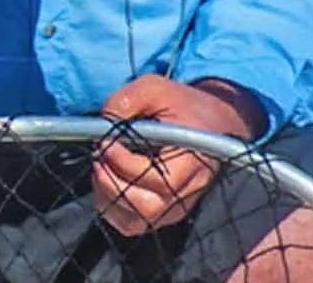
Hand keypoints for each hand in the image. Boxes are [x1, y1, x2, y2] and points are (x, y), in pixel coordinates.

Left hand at [94, 75, 265, 234]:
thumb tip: (100, 125)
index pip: (157, 179)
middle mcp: (190, 189)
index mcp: (194, 159)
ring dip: (108, 197)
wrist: (213, 120)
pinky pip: (134, 224)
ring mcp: (179, 204)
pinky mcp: (167, 210)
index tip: (105, 142)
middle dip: (111, 183)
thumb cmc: (184, 104)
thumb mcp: (154, 88)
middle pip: (146, 207)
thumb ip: (125, 101)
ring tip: (101, 168)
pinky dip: (112, 208)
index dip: (122, 163)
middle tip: (99, 156)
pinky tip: (106, 182)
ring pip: (138, 221)